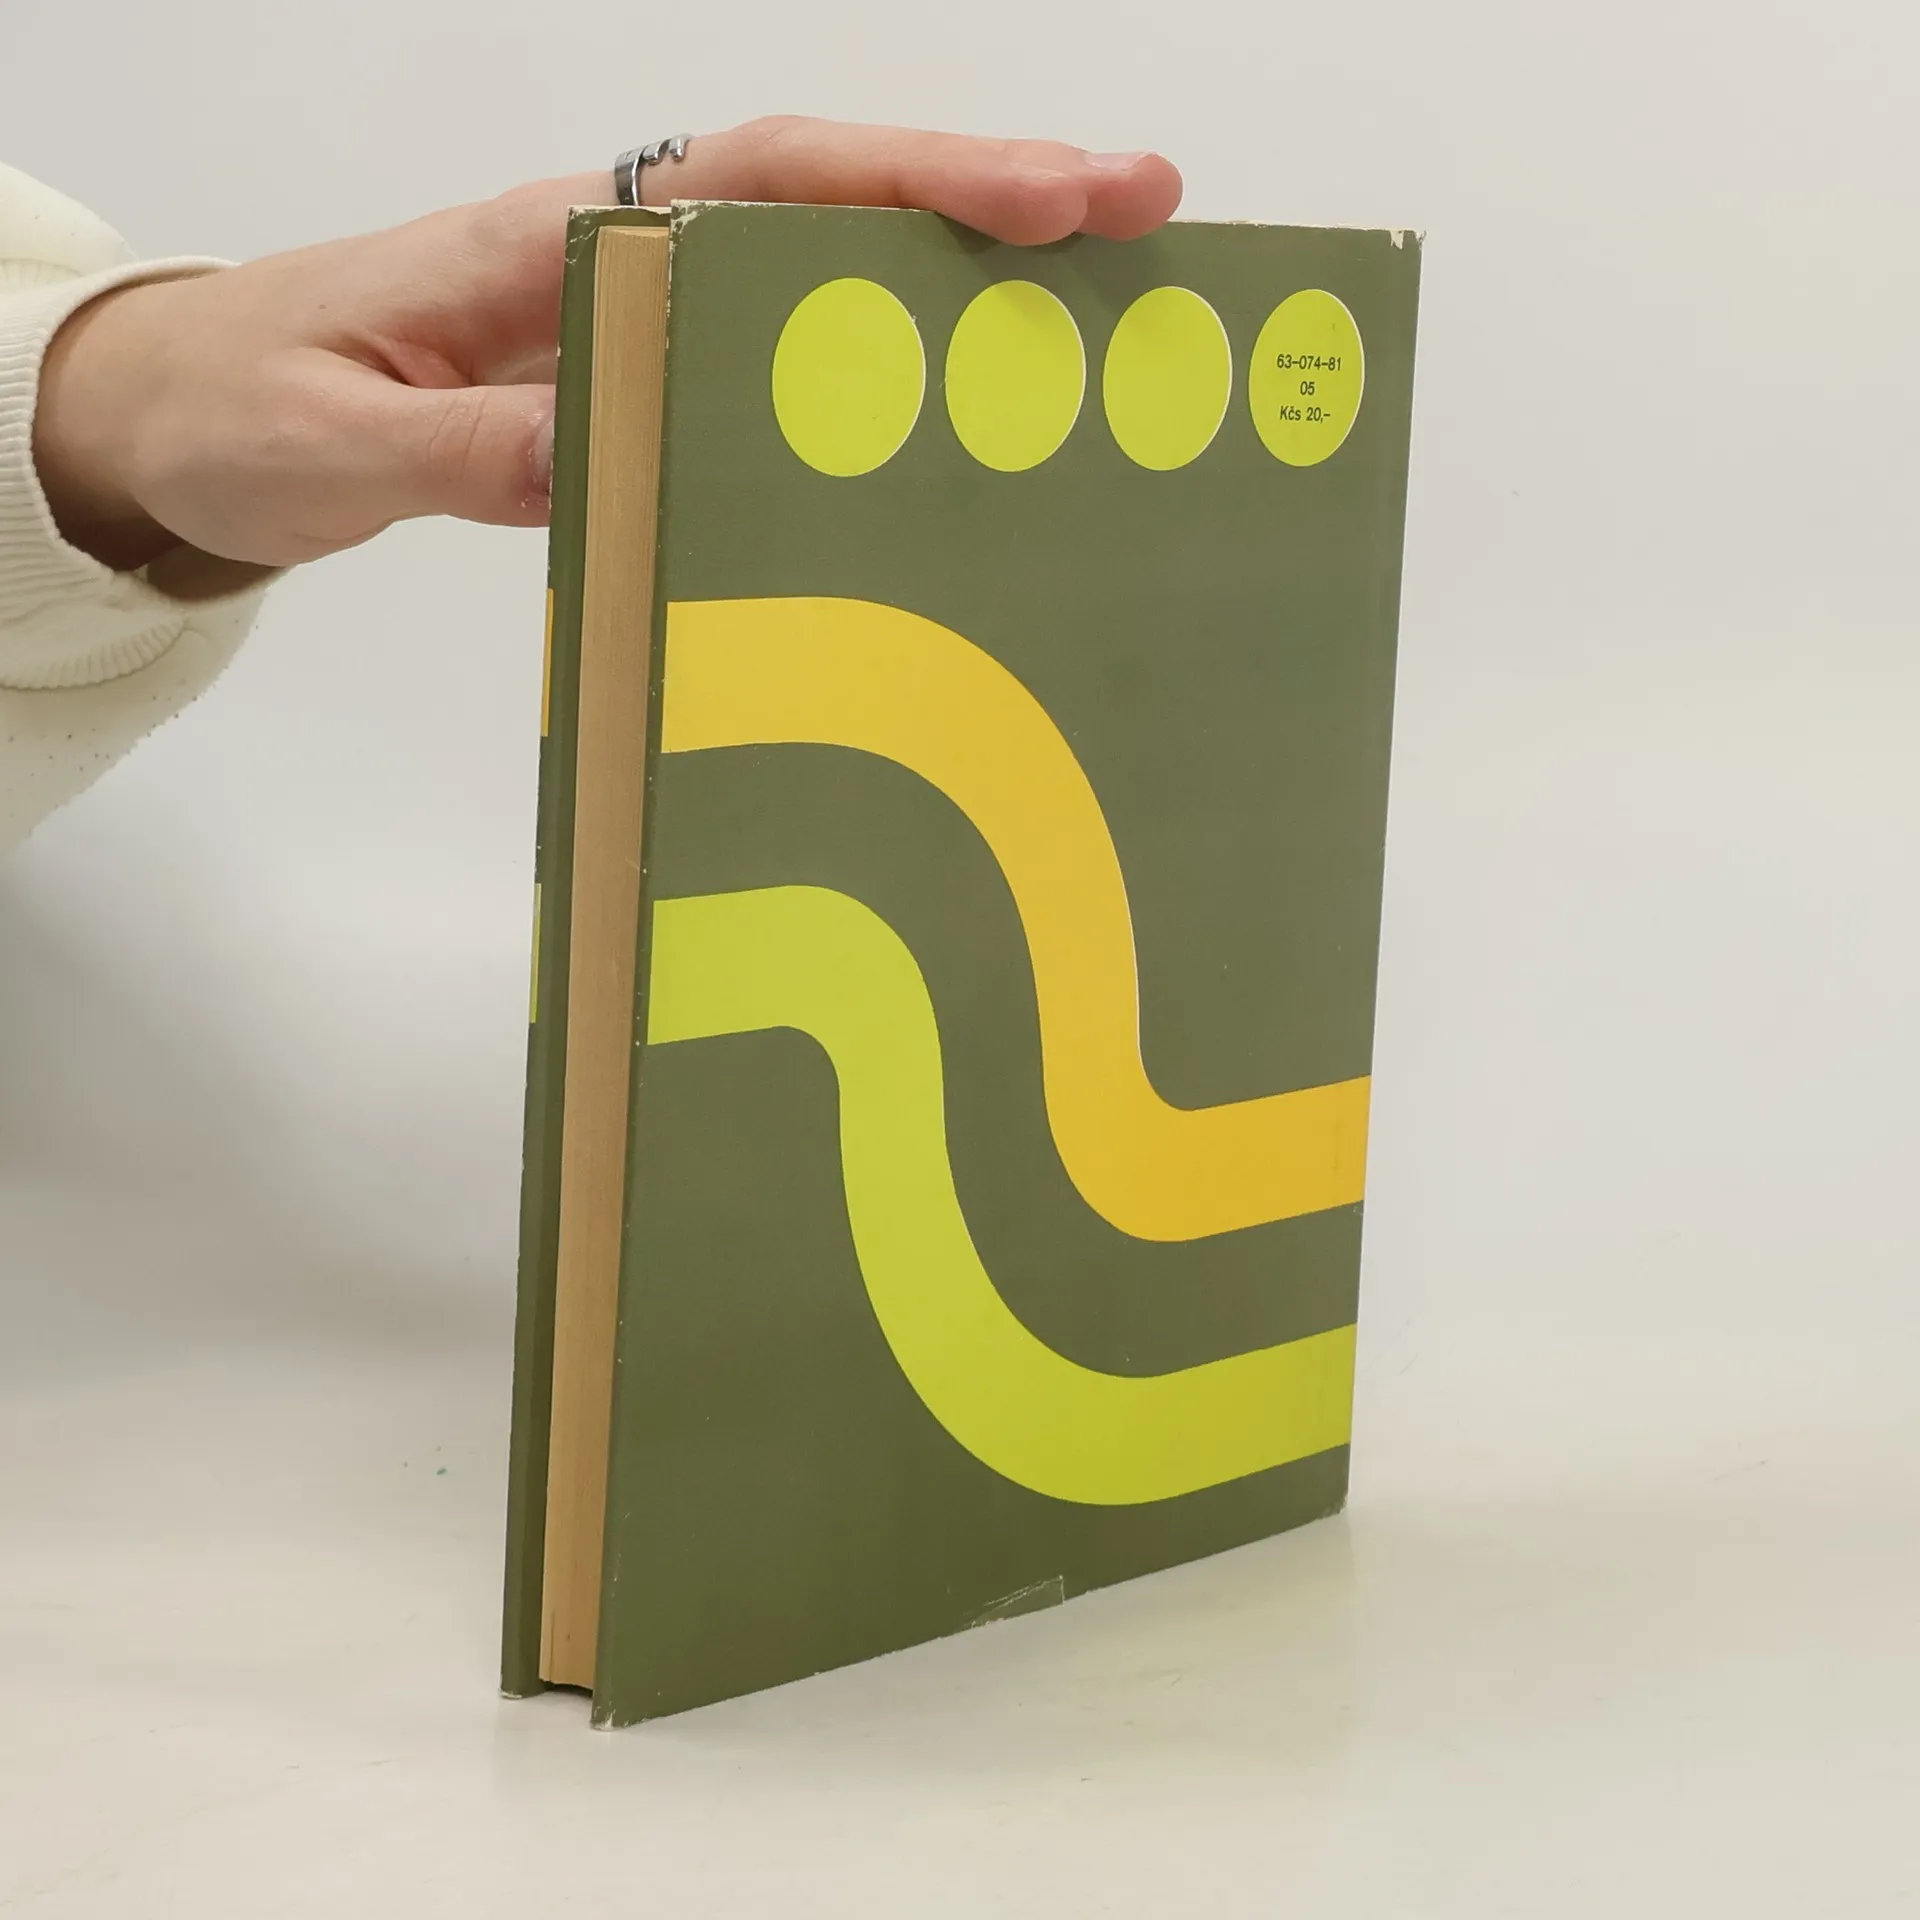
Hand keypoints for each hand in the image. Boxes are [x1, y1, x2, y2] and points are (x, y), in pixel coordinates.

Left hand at [32, 119, 1182, 571]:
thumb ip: (464, 449)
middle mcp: (617, 254)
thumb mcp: (332, 446)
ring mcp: (635, 314)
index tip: (1045, 199)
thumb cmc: (247, 412)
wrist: (188, 420)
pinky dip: (880, 362)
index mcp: (555, 241)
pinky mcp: (635, 378)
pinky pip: (780, 356)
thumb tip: (618, 451)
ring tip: (1103, 309)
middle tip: (1146, 218)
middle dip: (989, 200)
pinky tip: (959, 405)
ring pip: (824, 268)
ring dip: (959, 281)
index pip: (760, 180)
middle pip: (831, 198)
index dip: (908, 184)